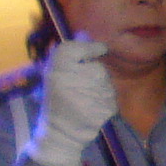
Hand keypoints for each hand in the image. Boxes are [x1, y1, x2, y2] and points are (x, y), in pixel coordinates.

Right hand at [29, 38, 118, 165]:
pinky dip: (105, 102)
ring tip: (85, 99)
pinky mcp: (99, 110)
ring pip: (106, 84)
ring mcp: (85, 97)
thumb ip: (72, 54)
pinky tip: (92, 109)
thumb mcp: (56, 76)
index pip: (73, 49)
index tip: (98, 49)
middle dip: (95, 74)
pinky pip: (111, 99)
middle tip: (83, 86)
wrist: (59, 133)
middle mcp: (68, 81)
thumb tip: (85, 32)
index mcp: (54, 71)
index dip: (89, 47)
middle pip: (97, 68)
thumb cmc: (57, 102)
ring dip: (101, 89)